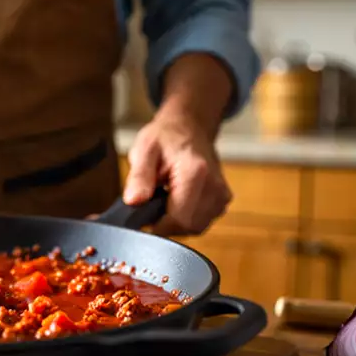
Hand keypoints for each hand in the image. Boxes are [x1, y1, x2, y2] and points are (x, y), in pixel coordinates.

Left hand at [122, 53, 235, 236]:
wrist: (189, 128)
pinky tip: (177, 199)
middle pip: (186, 227)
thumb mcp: (144, 150)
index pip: (177, 220)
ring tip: (165, 196)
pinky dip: (185, 217)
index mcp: (195, 173)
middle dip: (164, 221)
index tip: (141, 216)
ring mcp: (222, 196)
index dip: (155, 224)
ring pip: (194, 228)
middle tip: (152, 201)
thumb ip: (139, 177)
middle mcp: (215, 187)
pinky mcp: (222, 202)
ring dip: (175, 220)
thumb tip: (133, 201)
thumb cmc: (165, 138)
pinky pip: (200, 223)